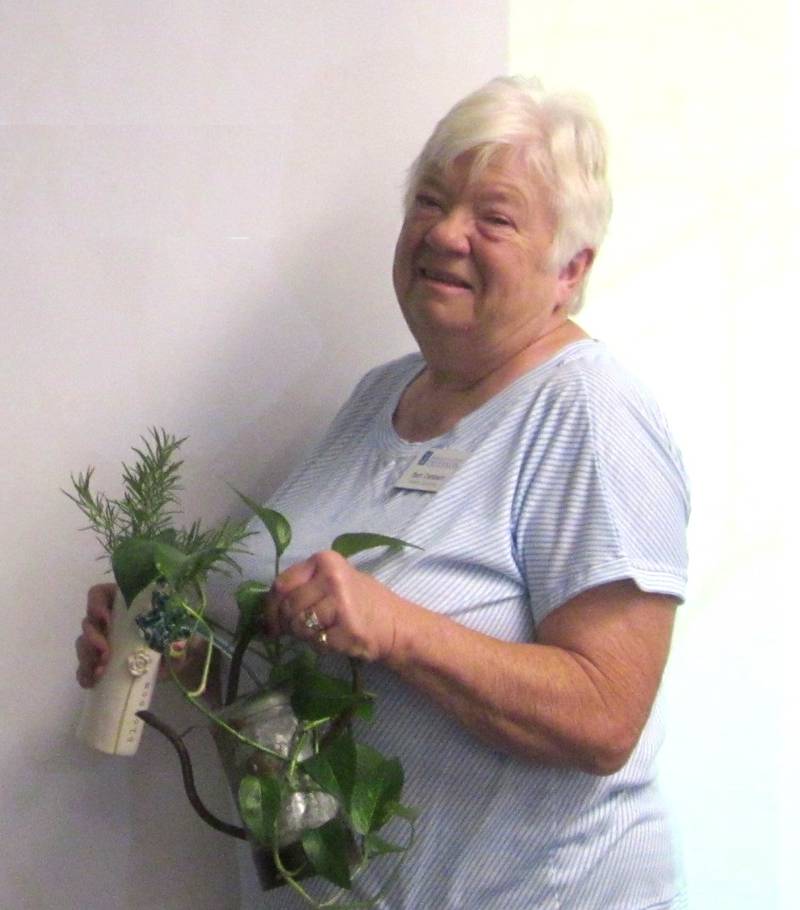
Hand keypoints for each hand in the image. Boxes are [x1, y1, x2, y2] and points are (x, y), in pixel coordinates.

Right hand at [75, 583, 200, 689]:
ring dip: (87, 657)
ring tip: (101, 671)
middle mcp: (111, 619)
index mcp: (125, 602)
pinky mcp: (102, 662)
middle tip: (105, 652)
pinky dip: (84, 673)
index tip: (106, 619)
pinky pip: (85, 665)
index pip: (100, 594)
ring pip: (84, 644)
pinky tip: (90, 681)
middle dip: (92, 637)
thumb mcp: (178, 630)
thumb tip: (175, 643)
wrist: (180, 660)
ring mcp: (104, 640)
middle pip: (89, 621)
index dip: (96, 604)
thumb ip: (176, 634)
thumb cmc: (177, 635)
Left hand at [267, 551, 403, 661]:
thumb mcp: (333, 583)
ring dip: (304, 635)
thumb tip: (267, 610)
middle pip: (288, 605)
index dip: (271, 606)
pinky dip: (319, 646)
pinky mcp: (347, 627)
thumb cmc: (361, 603)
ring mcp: (340, 602)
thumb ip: (303, 588)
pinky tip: (334, 639)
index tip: (271, 622)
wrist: (397, 625)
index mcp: (325, 560)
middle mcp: (332, 577)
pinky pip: (315, 641)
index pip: (282, 584)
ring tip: (322, 632)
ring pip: (298, 624)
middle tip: (295, 632)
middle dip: (286, 624)